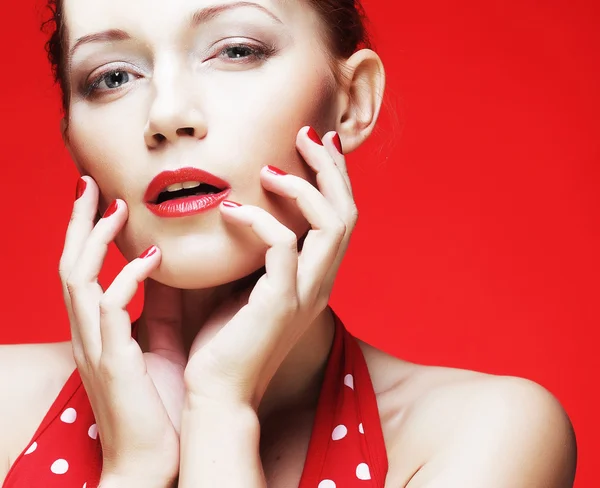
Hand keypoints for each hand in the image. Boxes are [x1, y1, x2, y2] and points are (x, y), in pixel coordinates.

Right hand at [59, 177, 184, 482]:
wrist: (150, 463)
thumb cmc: (156, 406)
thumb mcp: (154, 351)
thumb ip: (154, 315)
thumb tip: (167, 277)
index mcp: (98, 332)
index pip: (84, 271)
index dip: (89, 235)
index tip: (104, 200)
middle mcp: (89, 335)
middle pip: (70, 264)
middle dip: (79, 223)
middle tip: (91, 184)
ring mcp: (96, 348)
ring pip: (78, 279)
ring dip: (96, 240)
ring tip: (118, 207)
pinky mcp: (113, 363)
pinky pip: (111, 310)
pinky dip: (127, 278)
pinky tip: (152, 259)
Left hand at [183, 126, 356, 408]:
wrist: (218, 392)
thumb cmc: (225, 339)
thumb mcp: (244, 284)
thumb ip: (253, 250)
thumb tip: (237, 205)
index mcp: (315, 278)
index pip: (340, 219)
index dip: (333, 178)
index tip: (315, 145)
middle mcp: (320, 283)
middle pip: (346, 213)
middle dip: (330, 169)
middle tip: (306, 136)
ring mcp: (305, 293)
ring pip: (330, 224)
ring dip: (304, 187)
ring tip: (271, 170)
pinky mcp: (280, 302)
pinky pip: (282, 245)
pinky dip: (259, 220)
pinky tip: (232, 211)